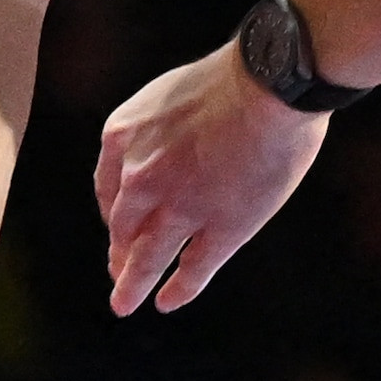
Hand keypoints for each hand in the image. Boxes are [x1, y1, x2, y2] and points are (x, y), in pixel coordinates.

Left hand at [93, 41, 328, 314]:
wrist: (272, 82)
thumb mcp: (170, 95)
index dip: (114, 214)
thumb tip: (165, 148)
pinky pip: (193, 268)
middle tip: (119, 271)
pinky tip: (169, 302)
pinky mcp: (221, 228)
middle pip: (122, 227)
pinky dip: (179, 289)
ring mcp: (180, 207)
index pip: (109, 189)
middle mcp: (141, 178)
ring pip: (147, 257)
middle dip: (120, 252)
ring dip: (133, 284)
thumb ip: (157, 130)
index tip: (119, 230)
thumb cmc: (233, 77)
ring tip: (125, 304)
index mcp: (123, 137)